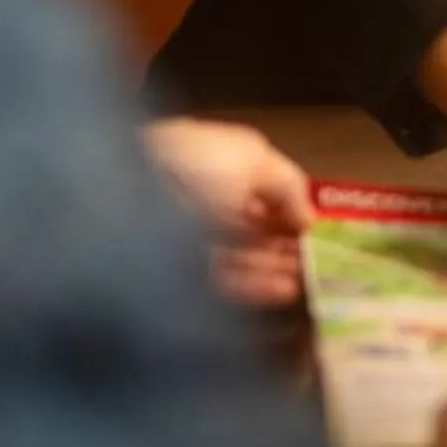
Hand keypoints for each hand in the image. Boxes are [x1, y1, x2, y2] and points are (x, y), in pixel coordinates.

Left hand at [144, 119, 312, 306]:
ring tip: (309, 277)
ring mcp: (186, 240)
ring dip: (275, 266)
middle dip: (284, 240)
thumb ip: (287, 183)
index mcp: (207, 162)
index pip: (253, 186)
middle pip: (248, 224)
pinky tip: (286, 290)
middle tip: (318, 256)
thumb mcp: (252, 156)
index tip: (315, 224)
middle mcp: (196, 199)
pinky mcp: (182, 276)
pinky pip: (226, 282)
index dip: (286, 204)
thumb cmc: (190, 164)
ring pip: (240, 256)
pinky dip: (258, 287)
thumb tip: (309, 215)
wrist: (128, 204)